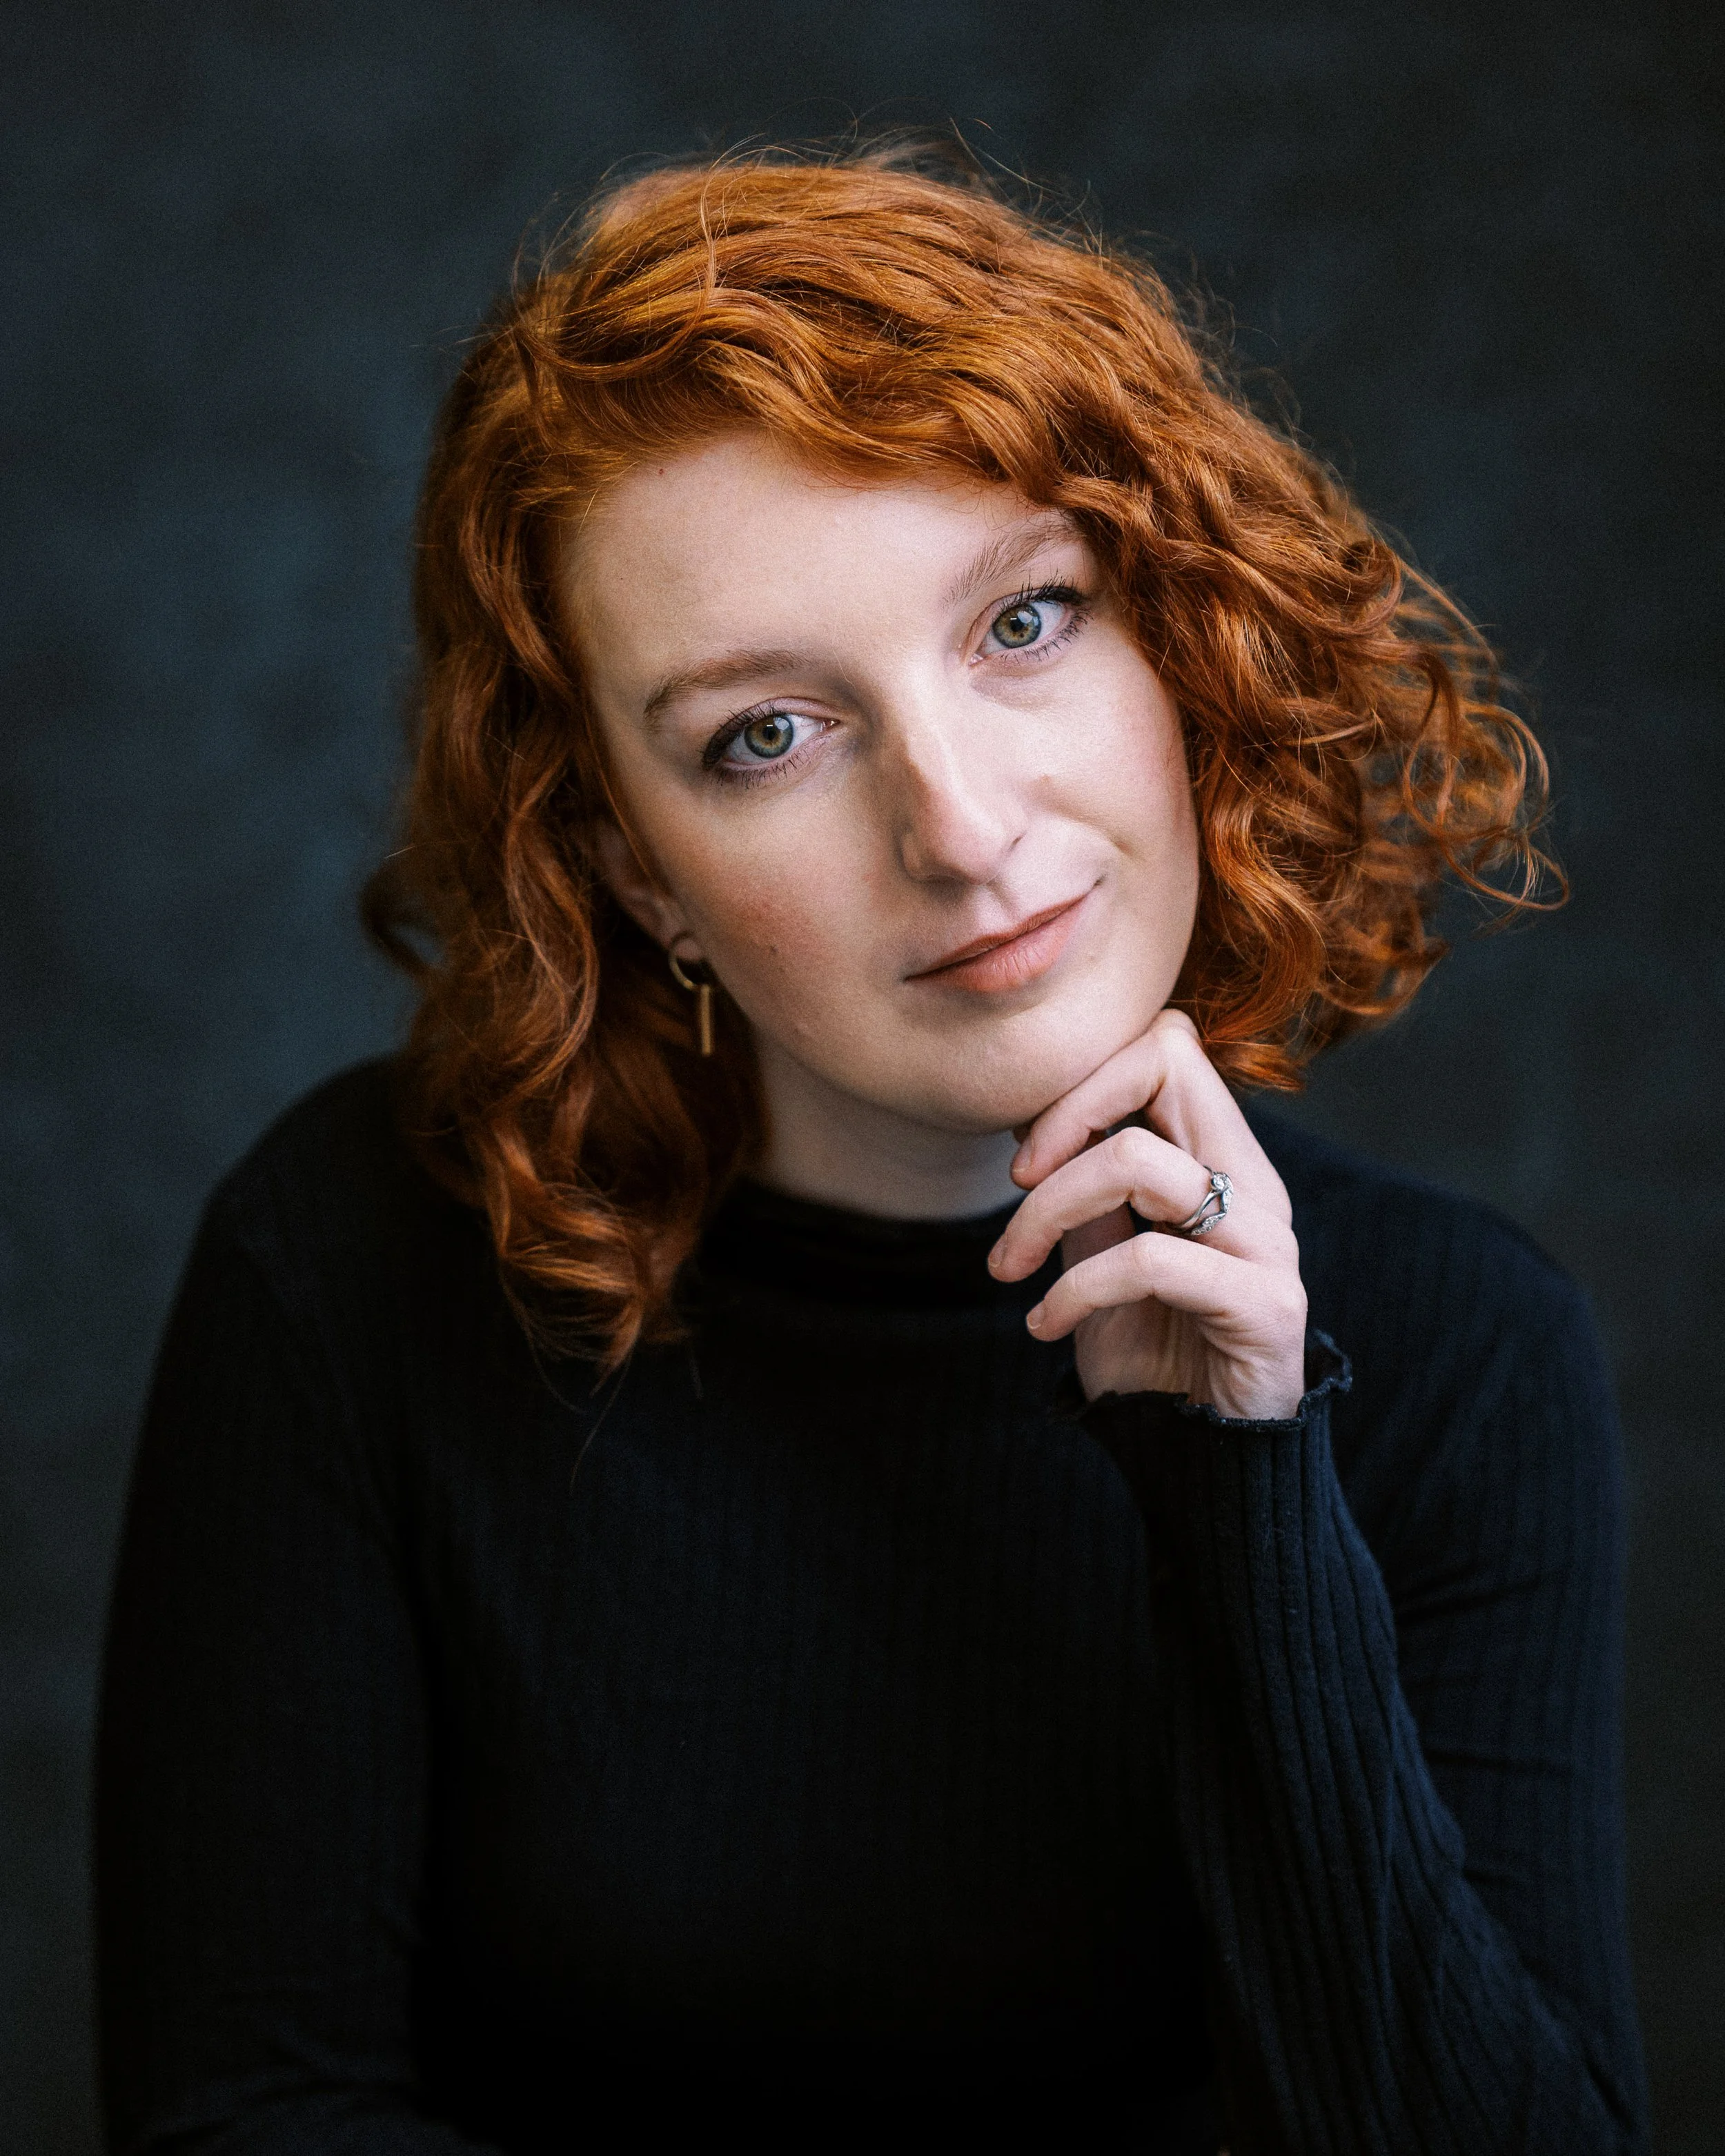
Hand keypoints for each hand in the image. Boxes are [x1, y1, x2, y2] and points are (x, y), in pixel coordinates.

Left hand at [987, 1010, 1307, 1417]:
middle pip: (1165, 1062)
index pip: (1168, 1046)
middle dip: (1064, 1112)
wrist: (1202, 1461)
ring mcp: (1266, 1241)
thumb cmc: (1152, 1354)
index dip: (1086, 1077)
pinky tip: (1044, 1325)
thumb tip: (1024, 1119)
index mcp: (1222, 1160)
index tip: (1025, 1153)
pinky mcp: (1265, 1304)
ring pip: (1136, 1161)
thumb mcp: (1099, 1256)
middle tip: (1015, 1184)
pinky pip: (1148, 1261)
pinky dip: (1075, 1289)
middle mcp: (1254, 1184)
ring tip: (1010, 1268)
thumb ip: (1081, 1189)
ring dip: (1046, 1212)